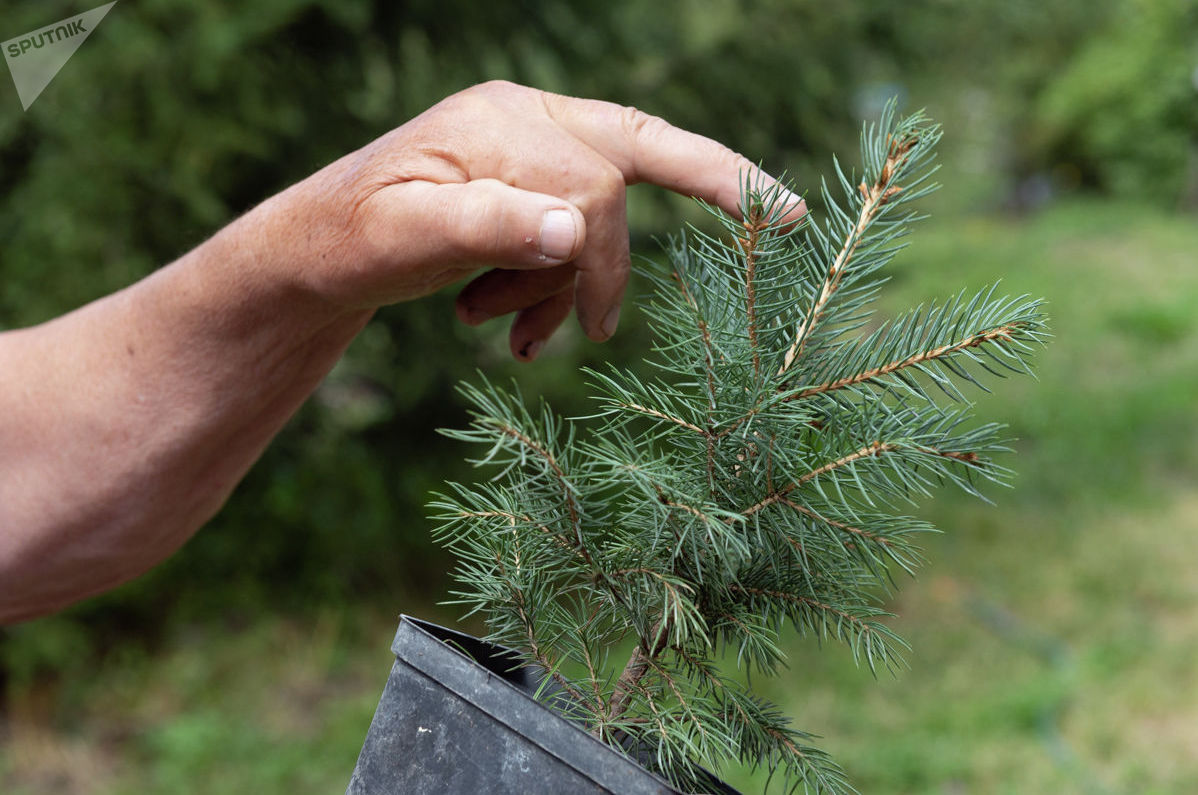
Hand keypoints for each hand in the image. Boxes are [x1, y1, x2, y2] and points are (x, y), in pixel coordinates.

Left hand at [285, 80, 804, 358]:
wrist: (304, 256)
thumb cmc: (341, 243)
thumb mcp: (400, 239)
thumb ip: (486, 224)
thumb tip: (578, 229)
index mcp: (499, 120)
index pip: (597, 184)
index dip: (606, 259)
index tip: (599, 324)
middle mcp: (521, 118)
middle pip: (641, 149)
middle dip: (712, 187)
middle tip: (774, 224)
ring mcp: (522, 148)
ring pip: (600, 212)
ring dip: (567, 285)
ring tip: (509, 337)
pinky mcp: (518, 184)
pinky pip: (573, 231)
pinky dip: (552, 287)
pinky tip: (507, 326)